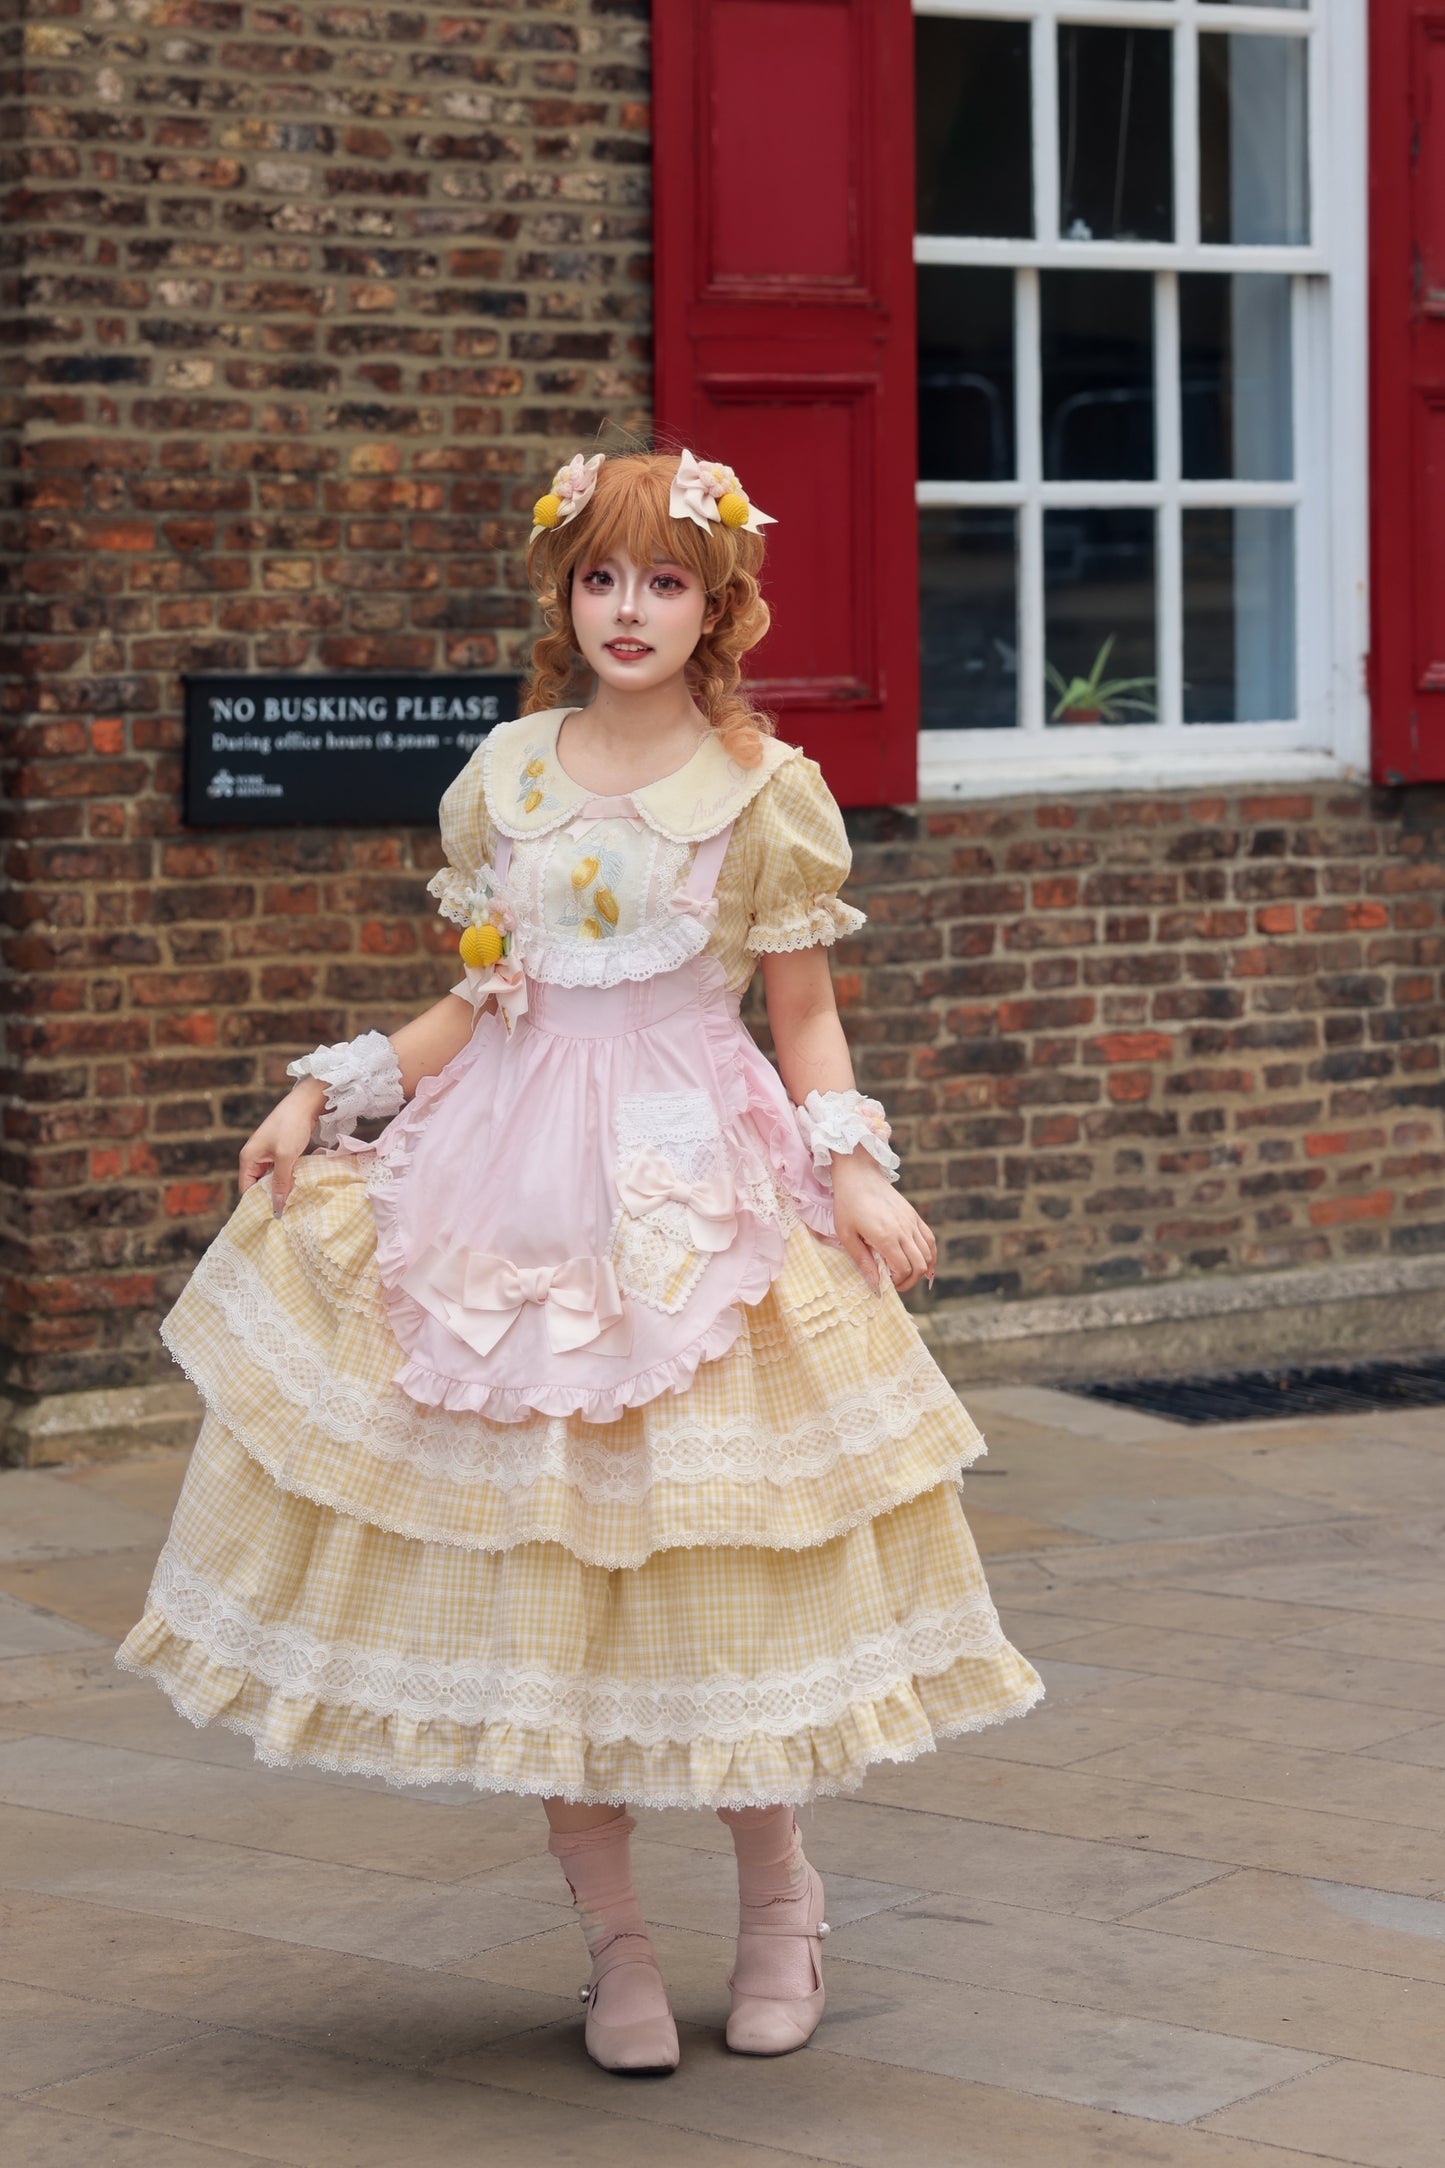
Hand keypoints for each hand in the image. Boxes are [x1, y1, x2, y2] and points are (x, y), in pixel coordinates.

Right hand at [239, 1081, 325, 1213]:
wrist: (305, 1103)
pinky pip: (281, 1172)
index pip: (246, 1189)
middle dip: (271, 1198)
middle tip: (286, 1216)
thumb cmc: (291, 1126)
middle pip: (259, 1186)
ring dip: (282, 1189)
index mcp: (248, 1158)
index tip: (271, 1219)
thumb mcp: (285, 1156)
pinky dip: (289, 1179)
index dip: (257, 1204)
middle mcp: (255, 1158)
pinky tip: (299, 1189)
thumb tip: (277, 1206)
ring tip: (293, 1206)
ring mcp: (268, 1155)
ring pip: (272, 1179)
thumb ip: (281, 1181)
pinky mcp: (280, 1152)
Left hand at [830, 1150, 936, 1293]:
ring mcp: (911, 1222)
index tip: (885, 1282)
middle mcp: (903, 1230)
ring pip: (928, 1254)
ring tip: (906, 1274)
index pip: (904, 1269)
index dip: (897, 1282)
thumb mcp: (846, 1235)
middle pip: (919, 1265)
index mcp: (885, 1236)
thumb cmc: (847, 1204)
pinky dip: (930, 1255)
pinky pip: (930, 1239)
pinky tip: (925, 1264)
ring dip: (920, 1270)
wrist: (858, 1175)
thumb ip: (862, 1261)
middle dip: (910, 1281)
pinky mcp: (914, 1216)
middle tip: (896, 1284)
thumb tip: (874, 1286)